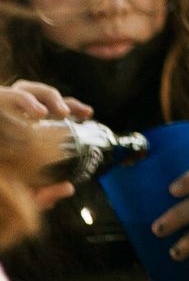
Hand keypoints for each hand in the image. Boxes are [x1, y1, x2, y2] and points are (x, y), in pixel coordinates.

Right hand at [0, 83, 84, 211]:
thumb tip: (68, 188)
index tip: (88, 114)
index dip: (69, 108)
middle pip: (39, 93)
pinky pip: (9, 96)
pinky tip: (39, 113)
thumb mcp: (15, 188)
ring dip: (44, 98)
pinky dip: (26, 101)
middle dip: (62, 100)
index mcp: (15, 125)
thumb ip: (39, 192)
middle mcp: (5, 111)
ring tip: (60, 113)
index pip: (46, 110)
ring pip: (23, 89)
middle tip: (81, 113)